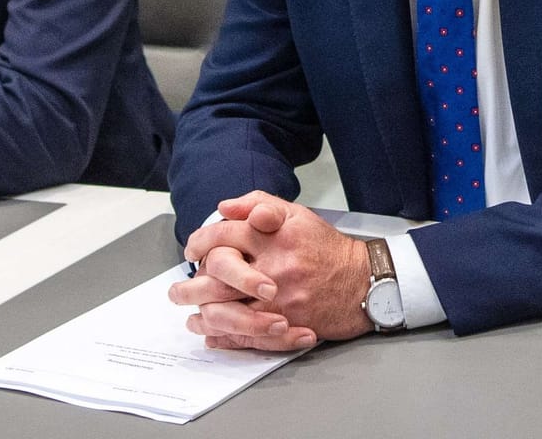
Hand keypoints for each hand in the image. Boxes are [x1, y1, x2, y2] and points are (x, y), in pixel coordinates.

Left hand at [170, 191, 372, 348]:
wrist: (363, 283)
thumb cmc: (327, 249)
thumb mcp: (297, 214)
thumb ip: (259, 203)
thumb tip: (224, 207)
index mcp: (273, 236)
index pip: (223, 235)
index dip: (200, 242)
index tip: (193, 250)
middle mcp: (273, 267)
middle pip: (216, 276)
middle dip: (189, 286)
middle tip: (178, 291)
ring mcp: (279, 299)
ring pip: (225, 311)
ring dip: (201, 315)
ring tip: (191, 314)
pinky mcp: (285, 325)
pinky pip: (244, 336)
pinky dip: (223, 337)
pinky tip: (212, 333)